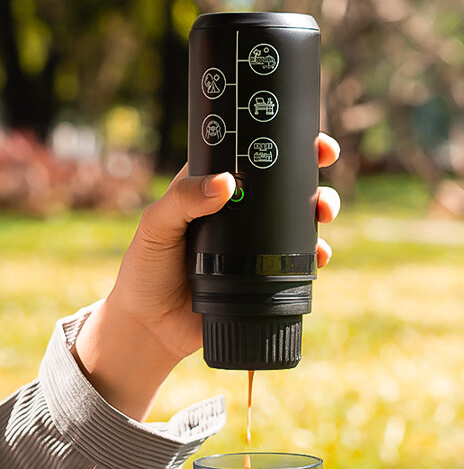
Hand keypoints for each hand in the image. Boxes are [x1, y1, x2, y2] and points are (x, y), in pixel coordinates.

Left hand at [72, 134, 340, 419]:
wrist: (151, 327)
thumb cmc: (145, 270)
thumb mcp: (156, 228)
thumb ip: (183, 201)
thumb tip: (224, 183)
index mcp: (207, 191)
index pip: (244, 158)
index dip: (276, 144)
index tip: (308, 142)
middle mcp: (234, 214)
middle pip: (280, 186)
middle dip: (310, 178)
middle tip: (321, 173)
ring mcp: (251, 245)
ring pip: (294, 220)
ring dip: (318, 211)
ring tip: (323, 213)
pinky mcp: (261, 276)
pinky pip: (295, 262)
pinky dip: (315, 255)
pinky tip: (320, 256)